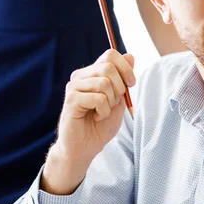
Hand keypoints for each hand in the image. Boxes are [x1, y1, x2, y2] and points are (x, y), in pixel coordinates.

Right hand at [41, 49, 135, 193]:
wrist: (84, 148)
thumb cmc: (99, 126)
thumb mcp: (118, 100)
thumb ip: (123, 79)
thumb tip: (129, 55)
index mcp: (91, 73)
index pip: (110, 54)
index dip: (125, 67)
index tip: (131, 84)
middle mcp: (80, 76)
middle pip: (108, 67)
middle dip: (119, 88)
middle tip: (112, 104)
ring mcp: (74, 86)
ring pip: (104, 83)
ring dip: (110, 103)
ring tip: (102, 112)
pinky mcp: (71, 99)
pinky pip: (98, 98)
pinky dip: (103, 112)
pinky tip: (95, 117)